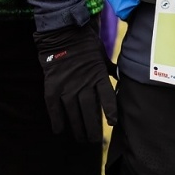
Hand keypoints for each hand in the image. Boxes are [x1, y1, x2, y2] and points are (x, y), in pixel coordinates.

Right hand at [34, 22, 116, 144]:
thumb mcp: (102, 56)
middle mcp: (83, 84)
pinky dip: (57, 120)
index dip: (111, 113)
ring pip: (73, 114)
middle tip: (93, 140)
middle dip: (93, 129)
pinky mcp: (52, 87)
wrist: (63, 34)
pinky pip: (54, 108)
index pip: (107, 100)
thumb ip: (111, 70)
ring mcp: (67, 87)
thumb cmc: (86, 45)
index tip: (113, 124)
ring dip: (77, 128)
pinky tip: (59, 131)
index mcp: (98, 76)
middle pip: (90, 112)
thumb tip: (122, 77)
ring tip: (81, 139)